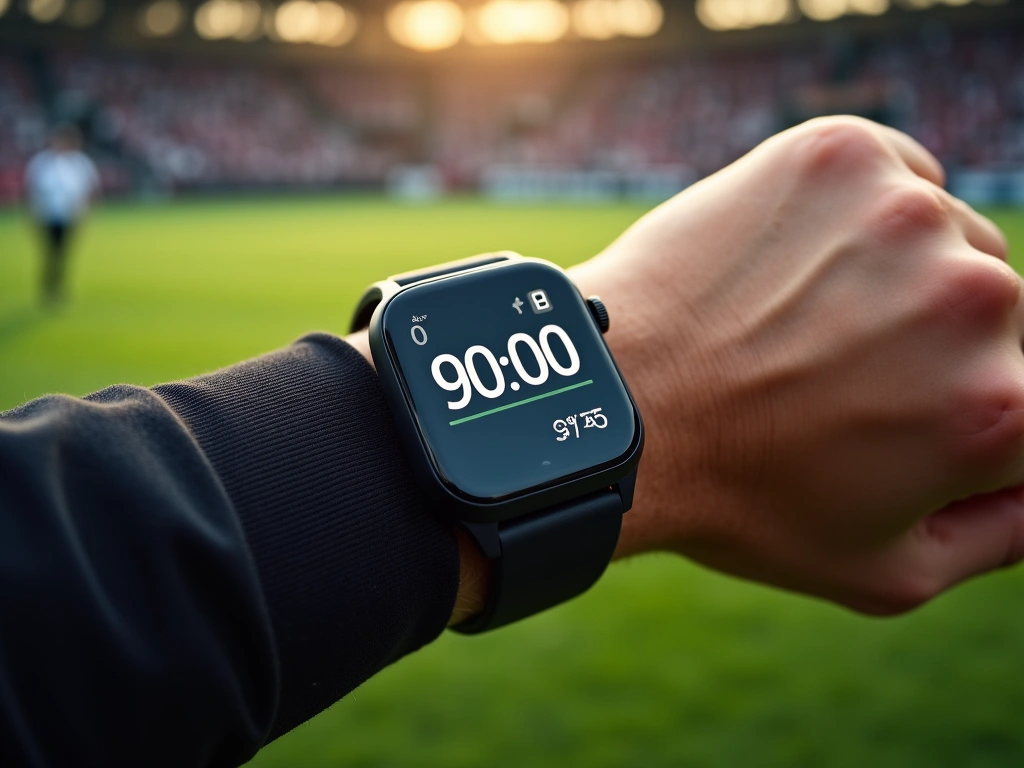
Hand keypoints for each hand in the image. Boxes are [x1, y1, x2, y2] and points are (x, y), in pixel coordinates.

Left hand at [571, 116, 1023, 614]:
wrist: (615, 404)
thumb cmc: (739, 499)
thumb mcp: (885, 571)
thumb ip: (1005, 532)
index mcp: (1002, 408)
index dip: (958, 411)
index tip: (890, 414)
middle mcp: (974, 300)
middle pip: (996, 313)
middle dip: (930, 344)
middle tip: (831, 372)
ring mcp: (905, 214)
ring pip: (945, 240)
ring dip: (895, 275)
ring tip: (800, 321)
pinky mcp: (840, 155)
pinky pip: (894, 175)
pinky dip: (860, 213)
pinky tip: (794, 263)